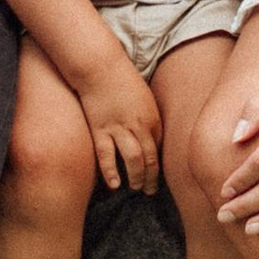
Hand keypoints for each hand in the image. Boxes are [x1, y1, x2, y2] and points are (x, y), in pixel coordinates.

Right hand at [73, 50, 161, 193]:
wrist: (100, 67)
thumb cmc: (123, 80)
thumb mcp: (144, 99)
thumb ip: (148, 120)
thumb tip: (149, 140)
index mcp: (152, 118)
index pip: (159, 150)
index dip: (158, 167)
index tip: (156, 177)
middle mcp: (139, 125)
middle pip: (149, 159)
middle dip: (151, 179)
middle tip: (149, 191)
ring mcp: (119, 128)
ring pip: (132, 160)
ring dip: (136, 178)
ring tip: (134, 188)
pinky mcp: (100, 129)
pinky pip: (106, 156)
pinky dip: (111, 172)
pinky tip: (114, 185)